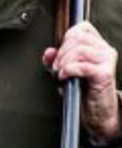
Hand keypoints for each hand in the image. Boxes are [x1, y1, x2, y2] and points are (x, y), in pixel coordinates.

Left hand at [43, 21, 120, 142]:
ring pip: (80, 49)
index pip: (82, 28)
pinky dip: (69, 70)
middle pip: (78, 38)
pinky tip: (64, 77)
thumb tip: (48, 52)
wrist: (96, 111)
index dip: (66, 38)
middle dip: (61, 53)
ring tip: (61, 74)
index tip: (59, 55)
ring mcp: (106, 60)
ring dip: (64, 62)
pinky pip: (83, 66)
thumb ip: (55, 61)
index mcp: (97, 45)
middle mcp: (104, 50)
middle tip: (56, 68)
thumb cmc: (82, 91)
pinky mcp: (104, 73)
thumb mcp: (65, 73)